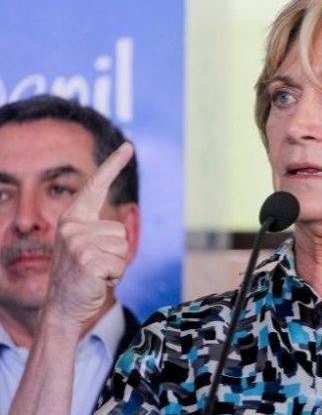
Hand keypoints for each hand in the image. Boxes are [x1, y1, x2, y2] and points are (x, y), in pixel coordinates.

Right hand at [45, 142, 133, 330]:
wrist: (61, 307)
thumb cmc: (80, 276)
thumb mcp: (88, 247)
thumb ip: (101, 232)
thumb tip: (122, 228)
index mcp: (73, 218)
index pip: (95, 185)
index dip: (113, 164)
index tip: (129, 146)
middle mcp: (72, 226)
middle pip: (121, 232)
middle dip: (115, 253)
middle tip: (94, 266)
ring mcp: (77, 242)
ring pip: (123, 248)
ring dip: (115, 266)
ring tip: (94, 273)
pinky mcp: (87, 260)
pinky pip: (120, 265)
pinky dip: (114, 277)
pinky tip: (96, 281)